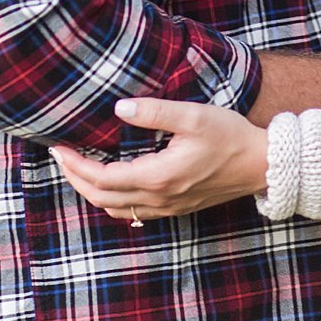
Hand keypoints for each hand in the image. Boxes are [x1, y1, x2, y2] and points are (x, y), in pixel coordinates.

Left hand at [51, 98, 267, 221]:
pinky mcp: (177, 207)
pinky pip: (134, 211)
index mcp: (158, 176)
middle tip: (60, 156)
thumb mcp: (193, 116)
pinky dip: (113, 200)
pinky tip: (110, 184)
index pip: (102, 178)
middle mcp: (159, 198)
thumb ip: (154, 113)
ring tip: (78, 168)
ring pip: (116, 208)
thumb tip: (118, 109)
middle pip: (102, 198)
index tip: (58, 148)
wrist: (263, 165)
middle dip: (75, 178)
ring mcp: (169, 207)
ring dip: (91, 191)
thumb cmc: (229, 136)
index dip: (75, 165)